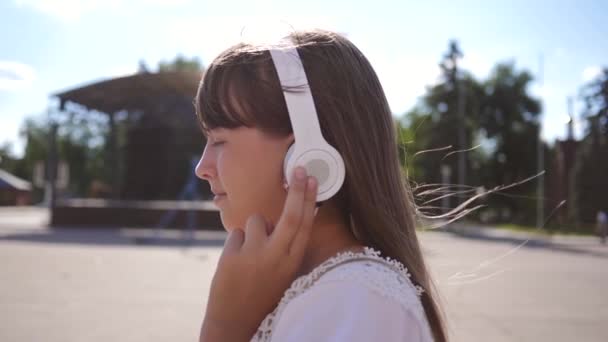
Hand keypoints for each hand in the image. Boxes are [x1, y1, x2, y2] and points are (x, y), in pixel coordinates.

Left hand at [200, 167, 317, 341]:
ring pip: (256, 221)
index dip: (309, 200)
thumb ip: (285, 247)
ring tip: (250, 254)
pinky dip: (236, 243)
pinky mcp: (232, 256)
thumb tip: (284, 217)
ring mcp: (254, 255)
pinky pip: (236, 234)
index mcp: (292, 262)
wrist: (235, 321)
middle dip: (297, 190)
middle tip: (298, 168)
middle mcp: (277, 257)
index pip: (305, 225)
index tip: (312, 180)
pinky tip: (235, 262)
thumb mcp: (283, 273)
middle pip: (291, 215)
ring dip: (253, 231)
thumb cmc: (261, 294)